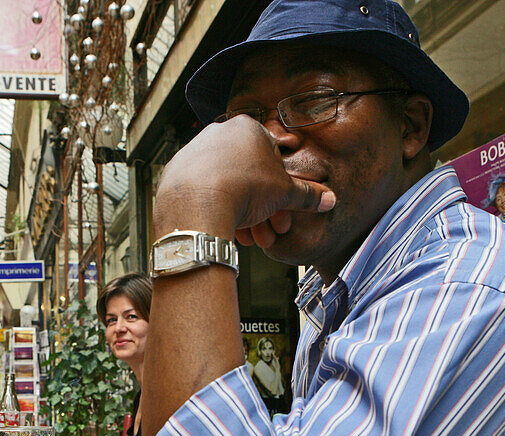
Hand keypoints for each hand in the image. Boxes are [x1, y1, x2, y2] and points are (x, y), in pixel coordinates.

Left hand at [153, 116, 334, 241]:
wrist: (197, 204)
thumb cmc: (241, 189)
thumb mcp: (283, 194)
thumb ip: (306, 195)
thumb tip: (328, 199)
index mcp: (247, 128)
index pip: (272, 161)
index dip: (280, 193)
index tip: (282, 214)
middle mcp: (218, 133)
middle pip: (248, 177)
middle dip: (261, 210)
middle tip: (267, 232)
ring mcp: (194, 151)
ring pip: (226, 186)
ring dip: (241, 214)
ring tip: (247, 238)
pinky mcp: (176, 172)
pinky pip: (202, 192)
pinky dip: (215, 209)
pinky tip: (224, 228)